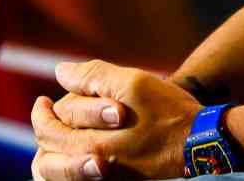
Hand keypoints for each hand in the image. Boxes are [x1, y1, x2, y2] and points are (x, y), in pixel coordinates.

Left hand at [31, 60, 199, 180]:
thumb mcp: (132, 83)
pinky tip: (75, 151)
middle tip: (43, 114)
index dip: (43, 111)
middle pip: (49, 156)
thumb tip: (60, 72)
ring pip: (62, 173)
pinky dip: (70, 169)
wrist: (201, 142)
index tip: (43, 102)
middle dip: (43, 133)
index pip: (50, 128)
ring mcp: (108, 177)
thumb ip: (92, 76)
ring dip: (53, 155)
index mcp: (93, 142)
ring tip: (53, 138)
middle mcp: (96, 164)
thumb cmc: (168, 110)